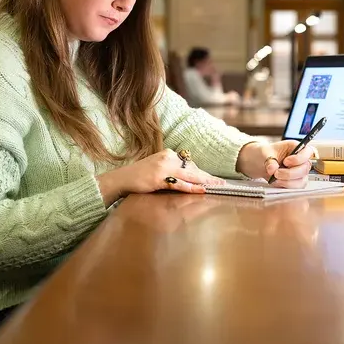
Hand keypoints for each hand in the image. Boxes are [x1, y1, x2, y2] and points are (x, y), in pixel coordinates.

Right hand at [97, 149, 223, 205]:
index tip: (214, 179)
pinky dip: (192, 187)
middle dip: (208, 177)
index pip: (190, 164)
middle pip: (192, 169)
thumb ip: (172, 170)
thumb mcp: (157, 168)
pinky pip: (179, 183)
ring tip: (217, 186)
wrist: (121, 179)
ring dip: (205, 182)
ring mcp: (164, 167)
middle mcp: (168, 158)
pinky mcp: (159, 178)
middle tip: (222, 183)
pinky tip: (202, 190)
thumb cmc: (139, 176)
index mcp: (168, 154)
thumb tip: (189, 177)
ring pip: (189, 175)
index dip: (203, 173)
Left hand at [237, 140, 315, 188]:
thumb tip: (273, 169)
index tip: (286, 161)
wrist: (259, 163)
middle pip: (305, 168)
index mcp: (296, 147)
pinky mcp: (296, 181)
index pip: (308, 152)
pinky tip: (276, 182)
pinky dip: (286, 186)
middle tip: (276, 173)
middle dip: (290, 173)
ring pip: (302, 180)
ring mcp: (299, 172)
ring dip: (288, 182)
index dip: (299, 158)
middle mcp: (301, 160)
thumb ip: (269, 160)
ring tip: (275, 179)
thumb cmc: (265, 154)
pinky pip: (296, 187)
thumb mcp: (264, 153)